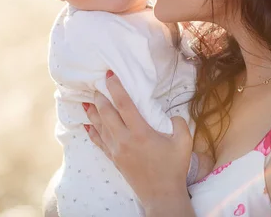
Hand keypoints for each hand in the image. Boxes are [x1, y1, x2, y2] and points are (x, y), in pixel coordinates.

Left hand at [84, 72, 193, 211]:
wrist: (162, 195)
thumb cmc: (174, 168)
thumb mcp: (184, 142)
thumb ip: (178, 122)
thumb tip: (171, 114)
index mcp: (140, 132)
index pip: (124, 104)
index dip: (115, 88)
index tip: (109, 75)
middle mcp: (124, 139)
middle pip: (106, 113)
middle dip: (100, 97)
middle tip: (96, 85)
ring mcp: (116, 150)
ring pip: (99, 126)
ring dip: (92, 112)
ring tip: (86, 100)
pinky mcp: (114, 159)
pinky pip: (98, 142)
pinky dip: (91, 131)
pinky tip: (86, 124)